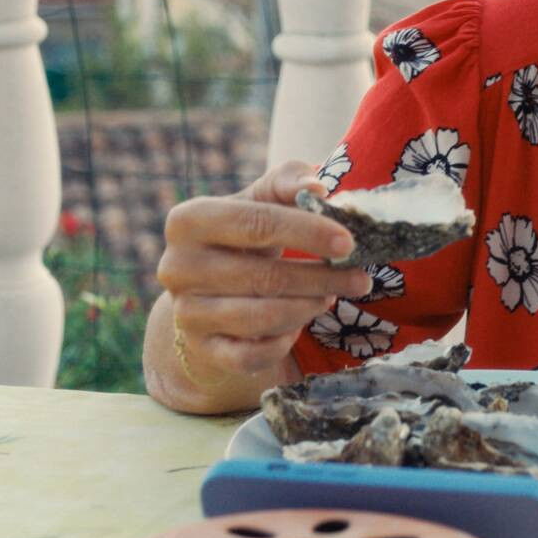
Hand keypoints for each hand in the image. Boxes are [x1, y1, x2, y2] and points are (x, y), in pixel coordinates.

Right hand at [155, 160, 371, 383]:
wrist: (209, 289)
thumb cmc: (245, 235)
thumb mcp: (260, 200)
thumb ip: (287, 182)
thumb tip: (315, 187)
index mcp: (189, 221)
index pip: (255, 224)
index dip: (306, 232)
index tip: (348, 241)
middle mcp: (177, 268)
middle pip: (263, 276)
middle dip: (321, 278)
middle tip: (360, 278)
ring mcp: (185, 313)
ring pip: (260, 318)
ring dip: (307, 307)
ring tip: (330, 295)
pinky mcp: (200, 350)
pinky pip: (252, 355)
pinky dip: (283, 342)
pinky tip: (298, 324)